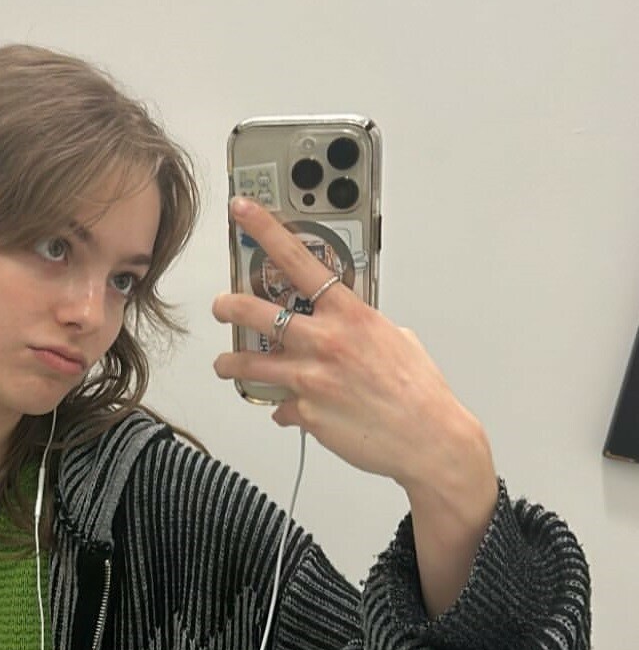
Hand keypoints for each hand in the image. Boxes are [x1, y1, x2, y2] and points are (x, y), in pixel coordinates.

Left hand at [212, 197, 492, 500]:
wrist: (428, 438)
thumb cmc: (418, 390)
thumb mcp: (395, 339)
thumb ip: (360, 328)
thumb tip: (344, 329)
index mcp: (351, 314)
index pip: (300, 260)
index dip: (266, 232)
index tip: (243, 212)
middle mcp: (326, 342)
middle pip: (258, 313)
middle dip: (230, 307)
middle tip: (221, 306)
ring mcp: (312, 379)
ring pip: (252, 365)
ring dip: (232, 363)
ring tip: (224, 364)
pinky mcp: (306, 414)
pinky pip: (282, 408)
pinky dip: (284, 409)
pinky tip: (289, 411)